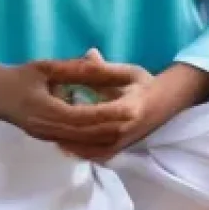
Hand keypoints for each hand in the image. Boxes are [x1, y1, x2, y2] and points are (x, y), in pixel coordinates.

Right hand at [0, 55, 143, 150]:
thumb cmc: (16, 77)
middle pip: (87, 135)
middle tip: (137, 119)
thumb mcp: (46, 68)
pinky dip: (92, 140)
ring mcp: (47, 137)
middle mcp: (49, 130)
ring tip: (128, 127)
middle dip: (113, 128)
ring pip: (83, 142)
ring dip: (105, 136)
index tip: (130, 107)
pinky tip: (106, 134)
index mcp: (47, 111)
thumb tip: (100, 64)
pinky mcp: (47, 138)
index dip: (109, 114)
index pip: (85, 117)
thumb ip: (74, 69)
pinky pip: (74, 143)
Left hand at [40, 48, 157, 163]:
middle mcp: (124, 130)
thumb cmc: (145, 84)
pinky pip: (98, 155)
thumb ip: (105, 68)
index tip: (55, 109)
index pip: (97, 113)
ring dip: (71, 144)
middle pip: (91, 135)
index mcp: (128, 108)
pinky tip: (65, 146)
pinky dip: (81, 152)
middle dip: (67, 131)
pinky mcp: (121, 149)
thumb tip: (88, 54)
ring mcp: (123, 143)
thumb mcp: (127, 72)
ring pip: (92, 149)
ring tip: (50, 134)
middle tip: (44, 125)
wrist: (165, 103)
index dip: (74, 113)